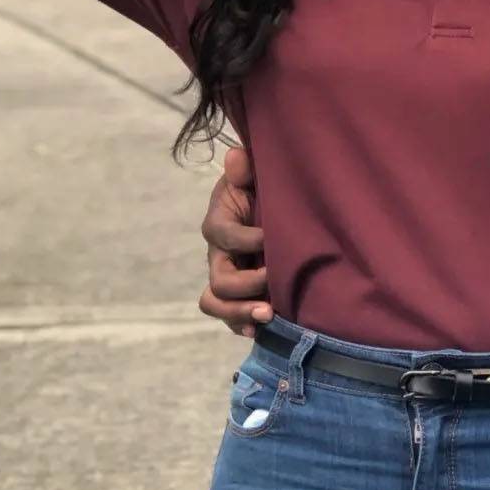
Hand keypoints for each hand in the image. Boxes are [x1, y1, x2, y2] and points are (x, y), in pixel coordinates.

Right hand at [198, 145, 272, 336]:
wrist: (272, 206)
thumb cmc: (263, 188)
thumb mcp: (256, 174)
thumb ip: (246, 168)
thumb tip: (236, 157)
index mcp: (220, 222)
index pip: (222, 233)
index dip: (244, 238)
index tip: (270, 237)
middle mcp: (218, 254)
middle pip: (218, 278)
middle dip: (245, 285)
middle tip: (273, 284)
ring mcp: (227, 275)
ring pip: (216, 302)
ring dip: (239, 312)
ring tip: (267, 314)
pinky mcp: (239, 292)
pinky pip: (230, 316)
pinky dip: (241, 325)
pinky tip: (259, 331)